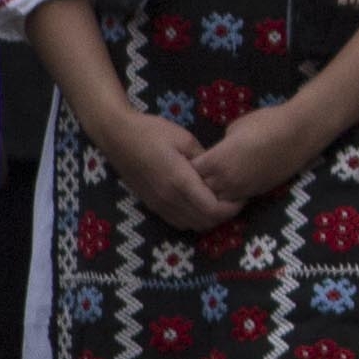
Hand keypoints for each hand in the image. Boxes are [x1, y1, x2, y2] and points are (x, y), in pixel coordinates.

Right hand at [91, 103, 226, 232]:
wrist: (117, 136)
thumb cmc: (152, 132)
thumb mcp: (185, 139)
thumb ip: (204, 159)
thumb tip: (218, 173)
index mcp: (180, 182)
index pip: (213, 210)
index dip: (232, 208)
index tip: (242, 196)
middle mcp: (169, 199)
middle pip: (204, 222)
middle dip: (224, 215)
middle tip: (233, 199)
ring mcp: (158, 204)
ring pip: (190, 225)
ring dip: (207, 219)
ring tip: (218, 201)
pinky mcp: (150, 205)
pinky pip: (176, 221)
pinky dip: (192, 219)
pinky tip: (198, 203)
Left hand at [189, 101, 308, 213]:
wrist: (299, 133)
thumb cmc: (266, 123)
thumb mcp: (234, 128)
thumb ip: (220, 146)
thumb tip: (218, 153)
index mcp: (216, 161)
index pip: (189, 173)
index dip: (187, 167)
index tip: (189, 160)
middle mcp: (225, 180)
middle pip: (199, 191)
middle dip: (196, 184)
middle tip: (199, 173)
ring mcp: (241, 189)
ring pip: (216, 201)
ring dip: (212, 194)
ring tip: (214, 183)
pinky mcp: (256, 193)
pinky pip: (234, 200)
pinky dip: (229, 196)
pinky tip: (232, 185)